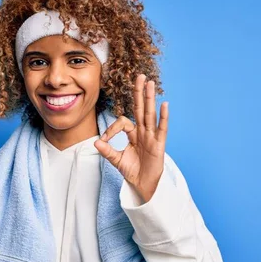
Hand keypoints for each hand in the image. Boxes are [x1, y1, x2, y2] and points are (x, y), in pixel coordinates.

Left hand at [94, 74, 167, 202]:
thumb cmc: (132, 171)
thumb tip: (95, 142)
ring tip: (150, 83)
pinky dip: (163, 117)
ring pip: (150, 114)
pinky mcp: (159, 145)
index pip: (123, 122)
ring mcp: (152, 137)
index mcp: (133, 134)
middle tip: (140, 75)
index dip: (111, 128)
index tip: (103, 140)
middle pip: (140, 108)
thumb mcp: (117, 160)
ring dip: (150, 99)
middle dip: (140, 93)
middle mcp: (143, 132)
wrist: (143, 185)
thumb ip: (107, 151)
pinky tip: (164, 104)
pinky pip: (162, 129)